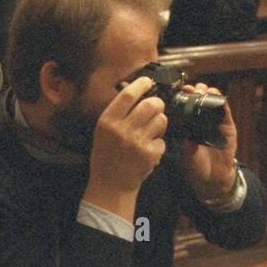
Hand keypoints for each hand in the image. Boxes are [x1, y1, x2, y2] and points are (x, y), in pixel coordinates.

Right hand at [83, 77, 167, 219]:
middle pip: (150, 104)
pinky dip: (159, 143)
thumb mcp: (103, 131)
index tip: (147, 81)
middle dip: (158, 103)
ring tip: (151, 131)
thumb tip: (132, 88)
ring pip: (161, 119)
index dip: (141, 84)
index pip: (128, 95)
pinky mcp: (149, 154)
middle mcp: (122, 130)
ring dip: (160, 122)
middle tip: (156, 108)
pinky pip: (163, 140)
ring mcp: (137, 142)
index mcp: (108, 121)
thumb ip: (117, 112)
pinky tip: (149, 149)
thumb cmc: (107, 155)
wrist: (111, 185)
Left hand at [177, 83, 238, 201]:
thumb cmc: (197, 167)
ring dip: (208, 92)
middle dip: (196, 90)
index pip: (186, 105)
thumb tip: (183, 134)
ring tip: (203, 91)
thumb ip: (186, 145)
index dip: (184, 96)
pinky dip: (221, 101)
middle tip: (192, 89)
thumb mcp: (187, 155)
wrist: (213, 178)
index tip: (180, 91)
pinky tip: (216, 97)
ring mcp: (215, 122)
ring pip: (212, 100)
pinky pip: (225, 110)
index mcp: (188, 125)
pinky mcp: (227, 125)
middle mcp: (201, 120)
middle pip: (199, 98)